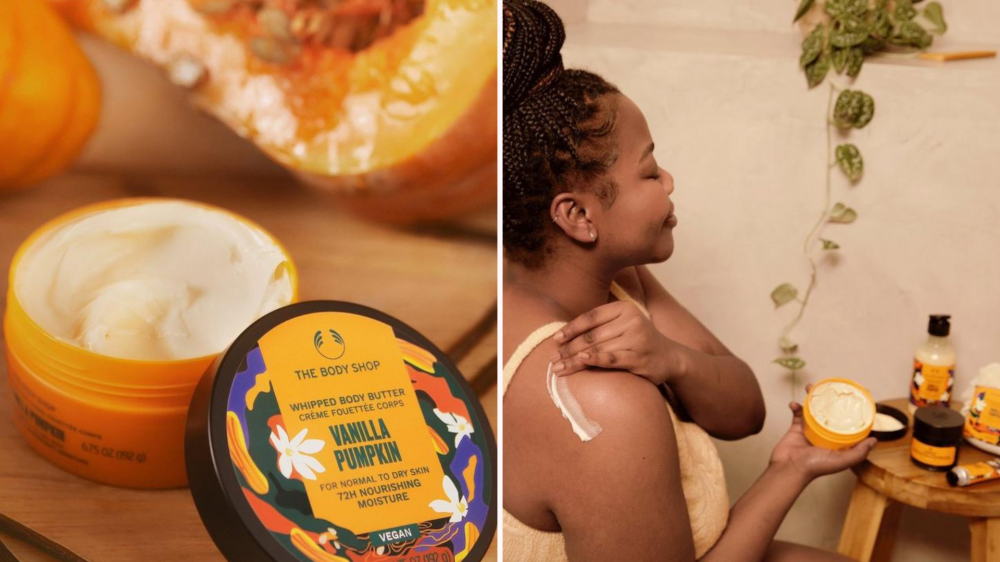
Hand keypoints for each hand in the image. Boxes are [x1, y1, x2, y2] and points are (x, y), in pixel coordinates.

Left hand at [549, 300, 681, 383]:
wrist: (669, 357)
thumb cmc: (637, 341)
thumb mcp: (622, 325)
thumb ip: (599, 326)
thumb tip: (562, 336)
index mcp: (624, 308)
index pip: (591, 316)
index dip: (571, 328)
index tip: (555, 340)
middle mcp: (632, 320)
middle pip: (592, 335)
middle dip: (569, 348)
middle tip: (553, 359)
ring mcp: (638, 339)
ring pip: (598, 348)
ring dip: (575, 359)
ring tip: (559, 368)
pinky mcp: (640, 357)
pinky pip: (612, 358)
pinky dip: (595, 359)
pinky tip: (581, 361)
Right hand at [769, 390, 875, 481]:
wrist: (789, 469)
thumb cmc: (815, 467)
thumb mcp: (842, 461)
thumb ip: (859, 452)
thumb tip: (874, 440)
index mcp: (837, 442)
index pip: (848, 424)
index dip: (851, 411)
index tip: (853, 398)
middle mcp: (825, 434)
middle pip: (830, 412)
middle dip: (830, 398)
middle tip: (828, 387)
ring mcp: (810, 430)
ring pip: (813, 409)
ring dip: (811, 397)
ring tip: (809, 387)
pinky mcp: (796, 428)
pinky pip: (797, 413)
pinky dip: (795, 406)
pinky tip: (794, 404)